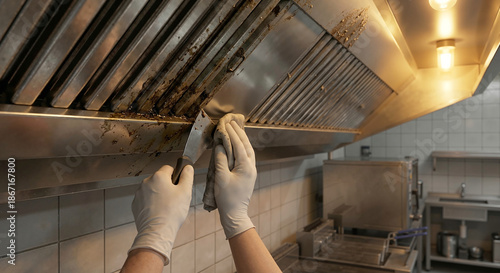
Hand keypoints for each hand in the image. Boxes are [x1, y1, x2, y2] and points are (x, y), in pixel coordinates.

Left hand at [129, 165, 193, 264]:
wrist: (157, 232)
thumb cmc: (172, 212)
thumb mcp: (185, 192)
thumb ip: (187, 176)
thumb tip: (187, 167)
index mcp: (158, 177)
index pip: (169, 168)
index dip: (176, 176)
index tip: (179, 187)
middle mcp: (146, 182)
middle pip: (160, 179)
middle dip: (167, 186)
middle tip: (174, 199)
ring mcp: (139, 194)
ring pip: (152, 189)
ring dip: (158, 194)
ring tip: (166, 207)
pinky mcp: (135, 205)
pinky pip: (146, 199)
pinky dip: (151, 203)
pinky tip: (158, 212)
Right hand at [215, 121, 256, 238]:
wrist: (235, 214)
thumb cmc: (226, 198)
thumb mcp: (221, 178)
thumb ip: (220, 160)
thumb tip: (220, 146)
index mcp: (246, 167)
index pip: (239, 145)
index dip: (233, 134)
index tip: (227, 124)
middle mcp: (251, 167)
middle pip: (247, 145)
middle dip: (240, 133)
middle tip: (233, 122)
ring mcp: (252, 171)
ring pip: (249, 150)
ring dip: (243, 139)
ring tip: (237, 129)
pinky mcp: (249, 174)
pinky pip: (248, 156)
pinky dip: (243, 147)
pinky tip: (239, 144)